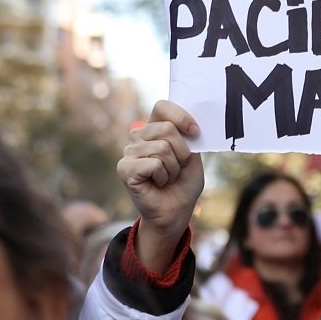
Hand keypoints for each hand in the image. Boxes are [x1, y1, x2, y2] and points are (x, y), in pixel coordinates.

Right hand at [119, 100, 205, 271]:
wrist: (175, 211)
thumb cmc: (183, 184)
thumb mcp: (192, 157)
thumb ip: (188, 137)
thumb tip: (188, 126)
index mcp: (154, 129)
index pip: (162, 107)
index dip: (181, 116)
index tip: (195, 132)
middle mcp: (138, 137)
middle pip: (167, 129)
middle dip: (182, 152)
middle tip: (177, 168)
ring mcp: (129, 152)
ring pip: (163, 148)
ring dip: (173, 168)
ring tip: (166, 178)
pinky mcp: (125, 168)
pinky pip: (154, 164)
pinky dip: (163, 176)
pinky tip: (157, 184)